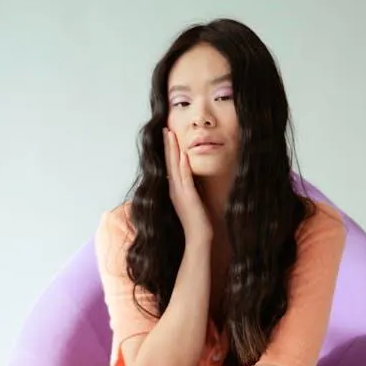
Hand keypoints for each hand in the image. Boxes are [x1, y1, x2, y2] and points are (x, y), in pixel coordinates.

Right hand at [164, 128, 212, 244]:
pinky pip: (185, 178)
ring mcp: (179, 192)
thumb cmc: (198, 222)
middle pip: (169, 162)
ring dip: (173, 150)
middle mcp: (174, 189)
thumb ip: (190, 190)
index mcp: (175, 189)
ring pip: (175, 166)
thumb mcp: (193, 201)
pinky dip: (183, 166)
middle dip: (168, 145)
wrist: (199, 237)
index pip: (170, 166)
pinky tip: (183, 155)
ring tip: (170, 135)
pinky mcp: (187, 197)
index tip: (168, 136)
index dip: (169, 150)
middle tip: (165, 129)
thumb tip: (191, 180)